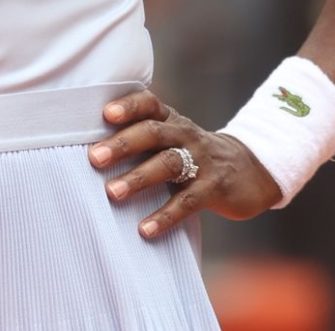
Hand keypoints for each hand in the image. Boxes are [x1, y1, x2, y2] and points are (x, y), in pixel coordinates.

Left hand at [87, 89, 282, 238]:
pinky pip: (188, 201)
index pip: (150, 104)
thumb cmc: (193, 155)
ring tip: (112, 193)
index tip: (105, 113)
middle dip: (123, 144)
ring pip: (169, 163)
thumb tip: (84, 150)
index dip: (129, 106)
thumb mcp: (173, 140)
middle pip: (154, 133)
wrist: (250, 170)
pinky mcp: (215, 188)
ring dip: (138, 178)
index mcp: (172, 121)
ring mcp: (202, 161)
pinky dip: (165, 215)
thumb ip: (140, 139)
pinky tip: (145, 229)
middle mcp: (186, 135)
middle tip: (94, 158)